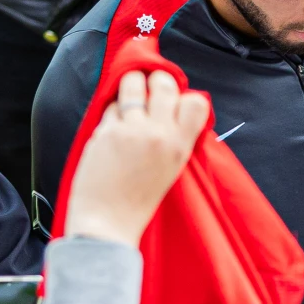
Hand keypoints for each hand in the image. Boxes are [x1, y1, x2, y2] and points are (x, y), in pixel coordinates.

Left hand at [64, 69, 209, 246]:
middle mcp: (159, 135)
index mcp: (180, 147)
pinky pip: (111, 106)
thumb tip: (171, 109)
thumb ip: (174, 140)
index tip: (173, 101)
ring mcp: (132, 131)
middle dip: (156, 80)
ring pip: (133, 84)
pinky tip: (112, 127)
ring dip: (130, 85)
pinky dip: (111, 112)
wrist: (108, 224)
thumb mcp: (170, 170)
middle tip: (149, 89)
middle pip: (164, 84)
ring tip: (128, 95)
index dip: (184, 96)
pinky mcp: (106, 132)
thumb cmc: (137, 202)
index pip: (196, 102)